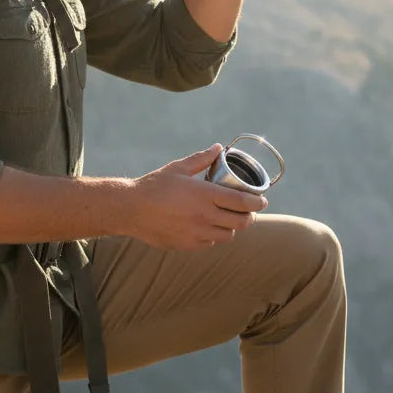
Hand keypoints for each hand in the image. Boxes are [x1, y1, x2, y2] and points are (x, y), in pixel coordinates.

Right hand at [124, 144, 264, 250]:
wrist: (131, 210)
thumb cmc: (154, 185)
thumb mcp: (178, 168)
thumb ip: (201, 159)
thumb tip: (219, 148)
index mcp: (204, 194)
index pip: (242, 202)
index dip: (257, 202)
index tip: (262, 200)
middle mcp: (204, 216)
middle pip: (241, 222)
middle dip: (249, 216)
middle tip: (249, 211)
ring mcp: (197, 233)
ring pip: (228, 235)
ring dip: (233, 227)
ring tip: (229, 218)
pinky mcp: (188, 245)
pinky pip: (211, 243)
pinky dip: (215, 235)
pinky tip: (209, 226)